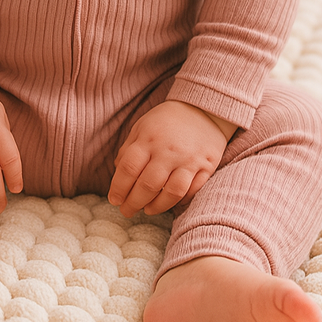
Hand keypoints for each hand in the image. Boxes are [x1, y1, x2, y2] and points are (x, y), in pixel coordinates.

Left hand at [108, 100, 233, 217]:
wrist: (203, 109)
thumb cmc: (166, 121)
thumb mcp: (142, 127)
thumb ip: (128, 150)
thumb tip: (118, 174)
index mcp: (148, 138)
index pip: (129, 168)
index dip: (119, 188)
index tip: (114, 200)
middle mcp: (168, 150)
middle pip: (148, 185)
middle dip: (134, 203)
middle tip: (127, 212)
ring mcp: (189, 159)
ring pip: (171, 193)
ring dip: (157, 207)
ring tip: (147, 210)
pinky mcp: (207, 166)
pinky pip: (193, 191)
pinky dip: (181, 201)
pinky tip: (170, 202)